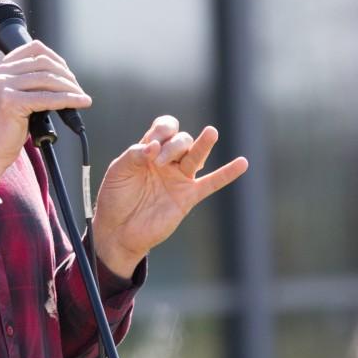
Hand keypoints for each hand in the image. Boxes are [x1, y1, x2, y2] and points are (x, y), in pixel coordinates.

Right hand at [0, 41, 91, 192]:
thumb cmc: (2, 129)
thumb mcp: (13, 97)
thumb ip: (28, 82)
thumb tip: (61, 78)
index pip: (33, 49)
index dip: (56, 59)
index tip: (68, 73)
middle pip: (43, 63)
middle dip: (66, 75)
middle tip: (78, 89)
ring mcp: (2, 86)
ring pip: (48, 79)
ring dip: (70, 88)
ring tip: (81, 97)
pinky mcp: (10, 102)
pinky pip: (48, 98)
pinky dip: (68, 100)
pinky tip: (80, 103)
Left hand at [92, 115, 248, 277]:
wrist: (117, 230)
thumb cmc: (115, 198)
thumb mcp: (118, 171)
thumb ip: (134, 155)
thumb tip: (154, 146)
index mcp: (149, 150)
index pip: (164, 128)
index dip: (162, 130)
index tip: (152, 144)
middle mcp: (167, 161)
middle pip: (181, 140)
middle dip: (172, 146)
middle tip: (157, 163)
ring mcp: (179, 178)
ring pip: (196, 156)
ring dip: (202, 144)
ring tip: (211, 133)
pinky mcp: (187, 197)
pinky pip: (211, 183)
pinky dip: (227, 174)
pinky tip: (242, 163)